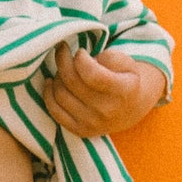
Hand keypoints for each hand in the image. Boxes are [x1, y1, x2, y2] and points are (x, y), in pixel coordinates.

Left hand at [43, 44, 165, 138]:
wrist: (133, 108)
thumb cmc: (127, 79)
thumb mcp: (128, 62)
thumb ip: (109, 57)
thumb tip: (82, 60)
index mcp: (123, 91)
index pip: (92, 74)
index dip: (80, 59)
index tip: (80, 52)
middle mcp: (107, 110)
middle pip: (72, 81)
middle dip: (63, 60)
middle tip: (63, 51)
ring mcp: (93, 123)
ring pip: (61, 94)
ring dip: (57, 76)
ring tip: (63, 68)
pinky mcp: (80, 130)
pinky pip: (55, 111)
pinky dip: (48, 94)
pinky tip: (51, 82)